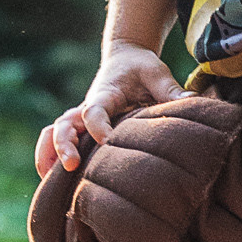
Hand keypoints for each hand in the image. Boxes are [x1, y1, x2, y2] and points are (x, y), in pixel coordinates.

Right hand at [36, 42, 181, 174]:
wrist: (125, 59)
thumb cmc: (141, 68)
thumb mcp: (157, 73)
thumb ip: (171, 90)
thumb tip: (193, 102)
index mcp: (105, 93)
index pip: (94, 111)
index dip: (98, 126)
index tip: (108, 141)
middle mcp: (87, 107)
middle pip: (64, 124)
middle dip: (64, 144)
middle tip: (72, 165)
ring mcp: (80, 118)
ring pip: (54, 132)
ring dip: (49, 153)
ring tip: (48, 180)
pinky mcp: (81, 128)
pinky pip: (56, 140)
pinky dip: (48, 157)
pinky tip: (50, 182)